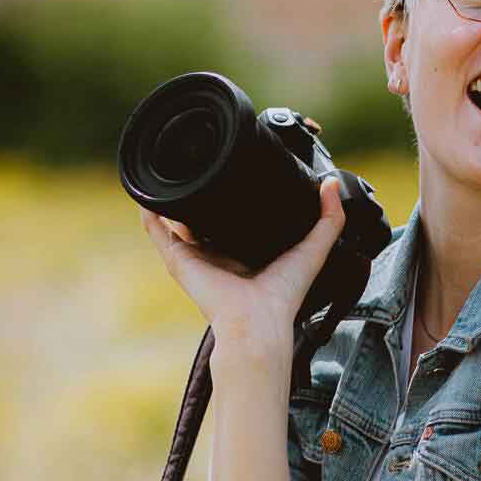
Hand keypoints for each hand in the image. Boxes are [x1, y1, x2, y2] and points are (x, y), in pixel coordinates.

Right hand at [139, 177, 345, 366]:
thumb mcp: (315, 249)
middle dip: (203, 192)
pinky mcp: (177, 260)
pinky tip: (147, 192)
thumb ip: (330, 219)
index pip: (236, 219)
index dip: (236, 195)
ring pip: (177, 221)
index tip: (240, 167)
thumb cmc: (283, 294)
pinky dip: (148, 211)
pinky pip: (156, 231)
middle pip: (205, 217)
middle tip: (203, 160)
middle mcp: (217, 253)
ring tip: (170, 166)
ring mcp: (195, 256)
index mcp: (245, 251)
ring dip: (171, 198)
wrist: (257, 320)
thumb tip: (333, 183)